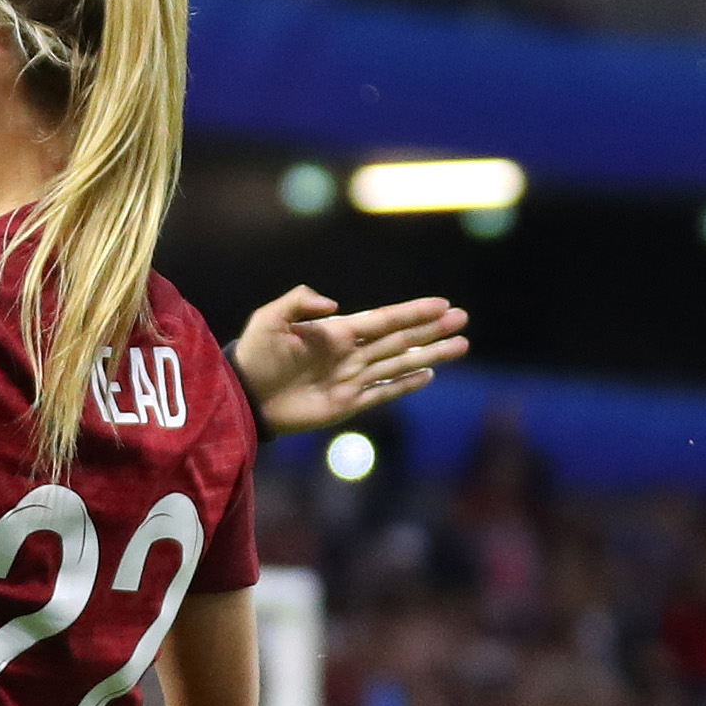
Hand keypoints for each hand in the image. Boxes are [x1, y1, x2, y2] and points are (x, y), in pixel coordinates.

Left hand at [234, 286, 468, 434]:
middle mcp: (350, 354)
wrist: (242, 396)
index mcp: (336, 332)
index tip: (442, 304)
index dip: (413, 312)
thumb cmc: (254, 355)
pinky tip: (427, 375)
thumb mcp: (270, 318)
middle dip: (432, 329)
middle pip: (400, 339)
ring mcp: (350, 379)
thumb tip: (336, 305)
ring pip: (399, 364)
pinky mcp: (345, 404)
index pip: (384, 319)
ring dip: (429, 355)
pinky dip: (404, 385)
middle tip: (462, 318)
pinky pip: (381, 393)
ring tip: (460, 345)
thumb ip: (299, 301)